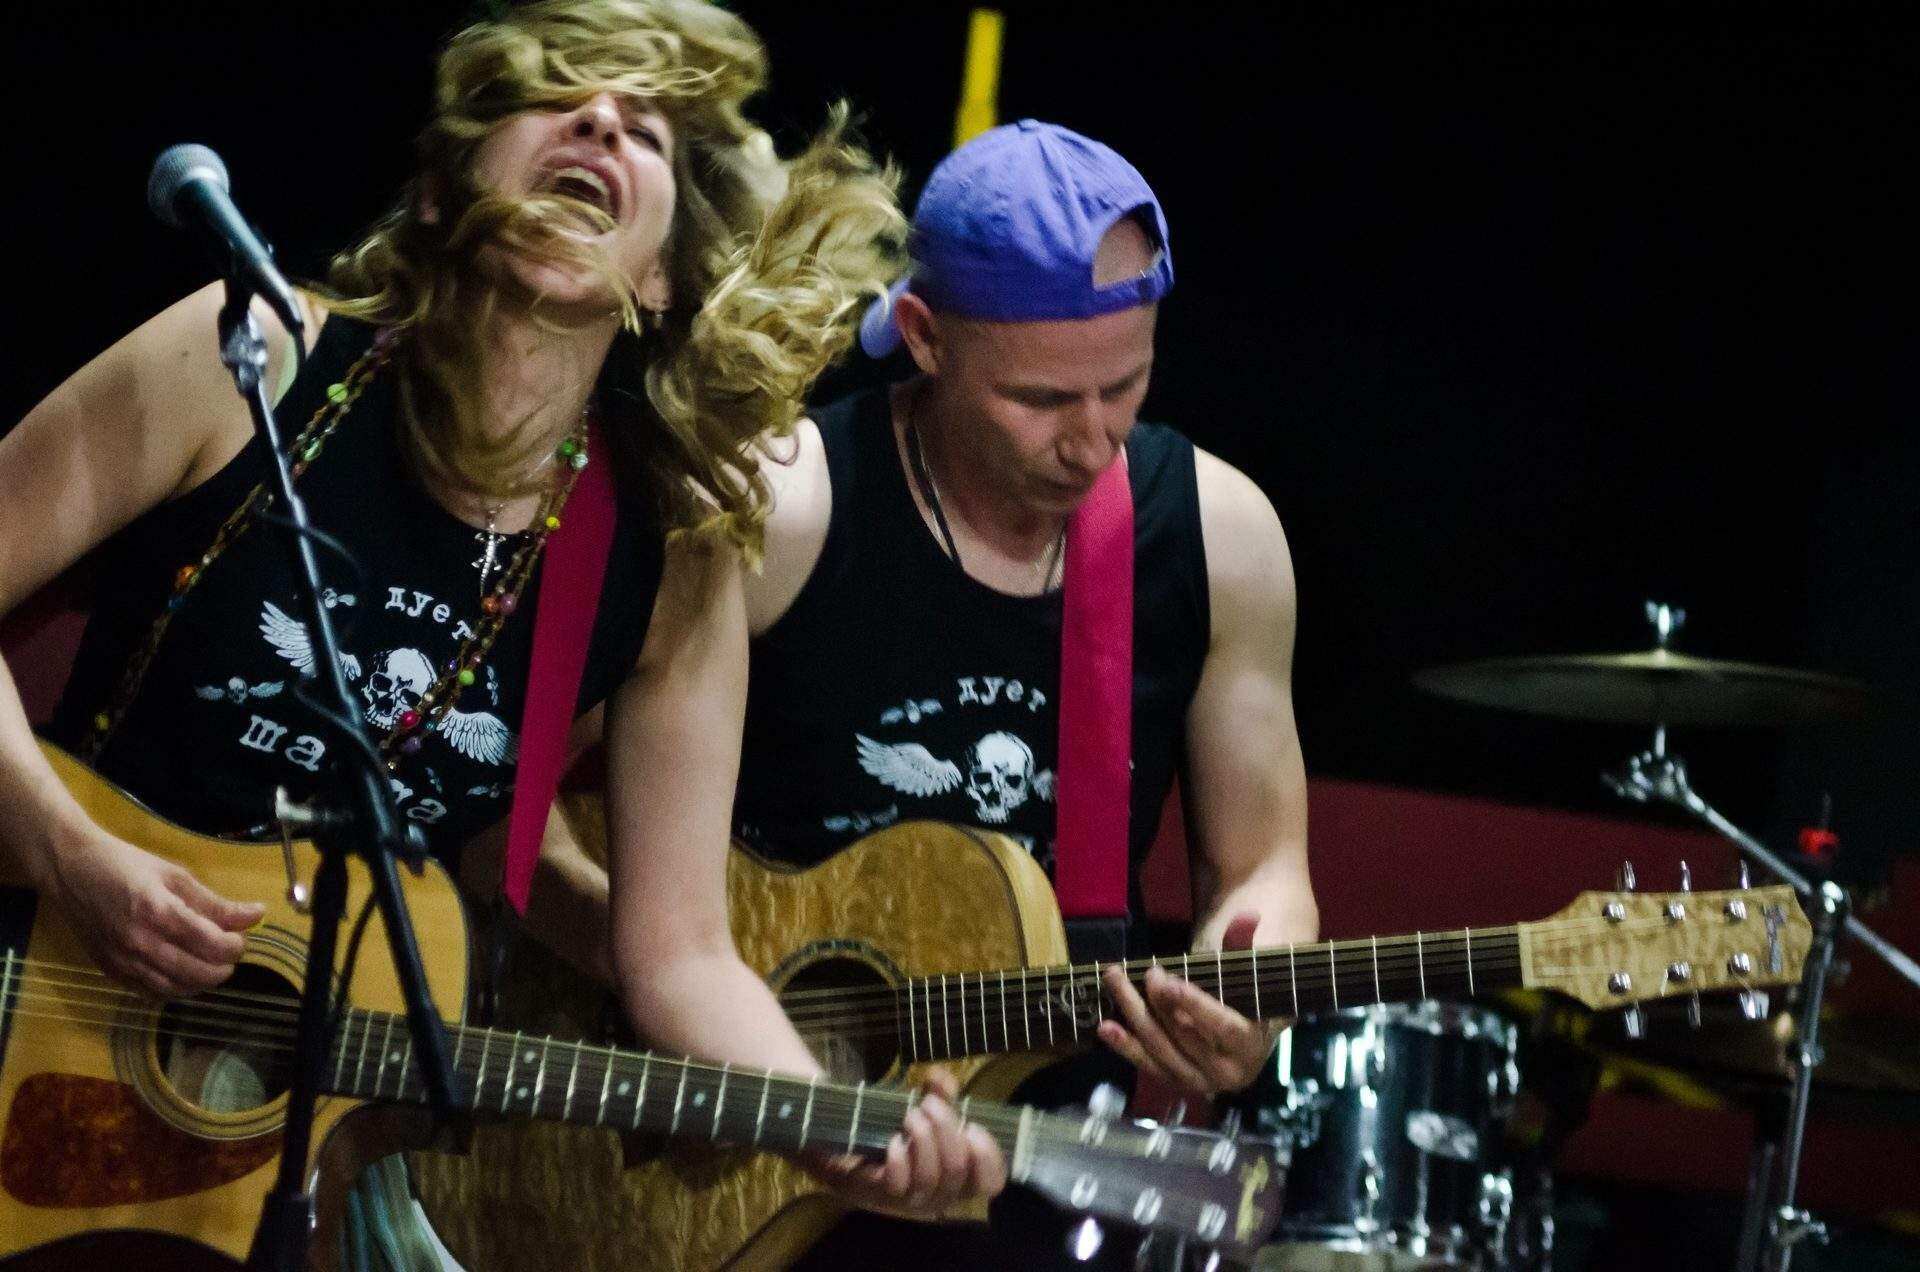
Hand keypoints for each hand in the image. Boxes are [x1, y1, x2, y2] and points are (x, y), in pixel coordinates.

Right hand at [41, 823, 263, 996]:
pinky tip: (185, 973)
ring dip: (202, 982)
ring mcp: (122, 960)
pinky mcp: (110, 971)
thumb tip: (256, 915)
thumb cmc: (125, 865)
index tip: (241, 936)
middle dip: (224, 967)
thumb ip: (215, 902)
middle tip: (230, 952)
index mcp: (157, 911)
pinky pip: (151, 993)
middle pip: (196, 973)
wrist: (70, 870)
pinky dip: (176, 989)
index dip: (235, 946)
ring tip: (211, 963)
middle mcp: (138, 942)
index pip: (211, 944)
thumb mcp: (175, 876)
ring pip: (176, 989)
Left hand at [804, 1067, 1006, 1216]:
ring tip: (910, 1115)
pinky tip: (891, 1142)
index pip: (991, 1182)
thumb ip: (939, 1093)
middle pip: (957, 1171)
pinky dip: (898, 1159)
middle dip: (947, 1130)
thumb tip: (941, 1081)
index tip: (973, 1125)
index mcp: (957, 1178)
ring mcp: (906, 1200)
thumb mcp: (923, 1108)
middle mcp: (937, 1195)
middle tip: (928, 1105)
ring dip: (923, 1139)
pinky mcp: (877, 1195)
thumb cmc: (893, 1128)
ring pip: (929, 1178)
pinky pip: (896, 1185)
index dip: (989, 1156)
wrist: (840, 1144)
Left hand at [1097, 912, 1273, 1097]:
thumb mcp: (1249, 976)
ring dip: (1134, 1015)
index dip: (1195, 1005)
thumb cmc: (1246, 1002)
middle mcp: (1225, 1073)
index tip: (1168, 982)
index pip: (1222, 1026)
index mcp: (1250, 1047)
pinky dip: (1124, 1045)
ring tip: (1115, 983)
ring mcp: (1197, 1081)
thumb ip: (1243, 948)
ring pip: (1160, 1047)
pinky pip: (1146, 1063)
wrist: (1243, 1041)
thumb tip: (1249, 915)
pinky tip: (1106, 1027)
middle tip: (1148, 972)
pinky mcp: (1174, 1082)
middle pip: (1184, 1036)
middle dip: (1161, 1004)